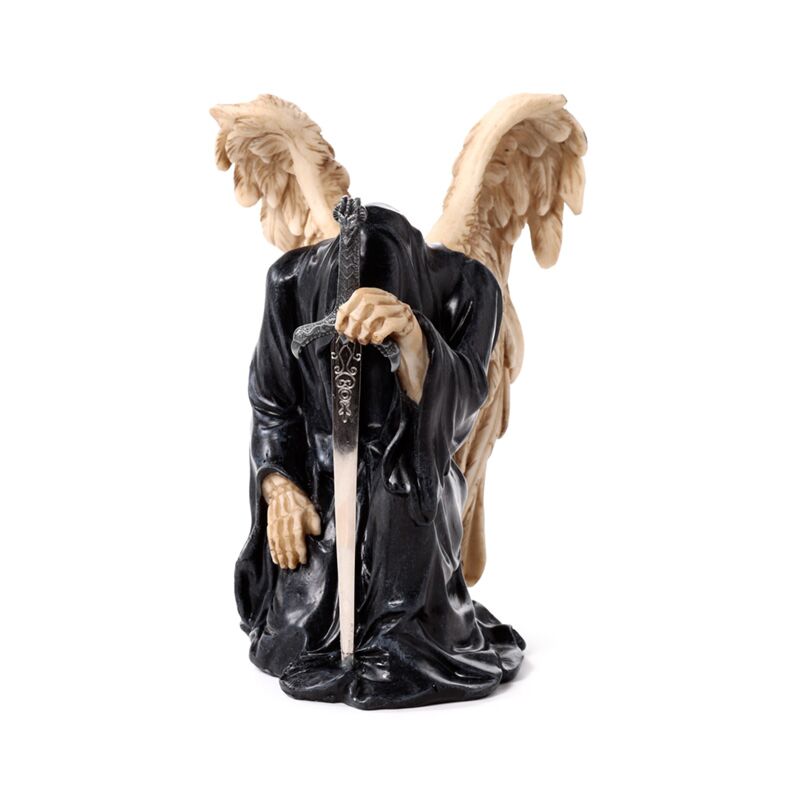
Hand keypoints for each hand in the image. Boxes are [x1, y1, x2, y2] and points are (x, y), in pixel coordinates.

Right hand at [261, 473, 321, 568]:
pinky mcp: (270, 526)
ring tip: (285, 566)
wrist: (281, 491)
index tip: (303, 560)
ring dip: (281, 557)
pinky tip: (276, 559)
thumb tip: (316, 536)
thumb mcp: (311, 509)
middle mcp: (285, 523)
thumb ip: (314, 523)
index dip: (301, 551)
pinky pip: (271, 541)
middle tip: (293, 567)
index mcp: (297, 519)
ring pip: (278, 544)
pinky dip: (273, 551)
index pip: (298, 538)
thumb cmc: (299, 501)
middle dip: (290, 557)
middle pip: (287, 543)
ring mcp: (276, 525)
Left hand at [335, 288, 428, 402]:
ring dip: (366, 331)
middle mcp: (388, 298)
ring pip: (377, 313)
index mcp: (377, 294)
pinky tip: (376, 341)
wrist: (408, 337)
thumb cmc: (385, 328)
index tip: (340, 326)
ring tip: (363, 340)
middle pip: (366, 303)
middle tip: (352, 337)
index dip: (347, 310)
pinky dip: (378, 335)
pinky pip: (389, 325)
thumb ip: (356, 318)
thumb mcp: (369, 320)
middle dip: (355, 323)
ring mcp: (398, 308)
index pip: (360, 294)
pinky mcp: (405, 321)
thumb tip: (339, 326)